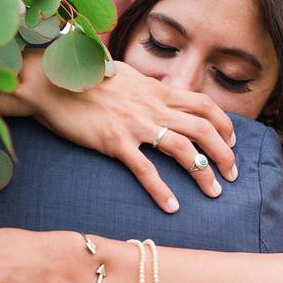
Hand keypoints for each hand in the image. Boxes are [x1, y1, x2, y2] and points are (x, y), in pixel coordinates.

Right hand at [0, 53, 237, 212]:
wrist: (50, 82)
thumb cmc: (82, 78)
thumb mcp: (123, 74)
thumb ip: (145, 87)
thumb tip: (159, 92)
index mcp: (156, 90)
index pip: (204, 104)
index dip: (224, 124)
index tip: (231, 141)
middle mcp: (153, 106)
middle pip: (203, 129)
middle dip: (224, 153)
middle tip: (232, 174)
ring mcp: (135, 124)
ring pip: (184, 150)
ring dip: (204, 173)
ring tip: (214, 192)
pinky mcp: (114, 142)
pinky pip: (146, 170)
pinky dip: (162, 191)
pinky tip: (172, 207)